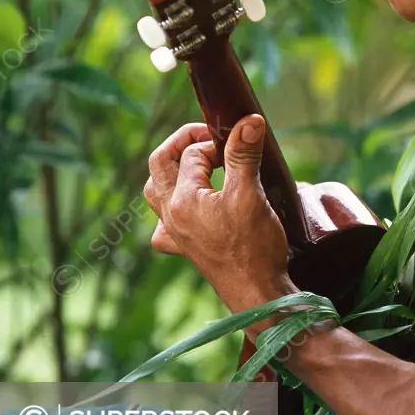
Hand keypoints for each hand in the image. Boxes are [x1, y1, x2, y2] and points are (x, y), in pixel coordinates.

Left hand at [144, 115, 298, 339]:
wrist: (258, 294)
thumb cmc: (254, 247)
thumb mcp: (251, 193)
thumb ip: (244, 154)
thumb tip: (248, 121)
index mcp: (182, 199)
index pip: (192, 153)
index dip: (217, 141)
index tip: (241, 141)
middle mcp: (170, 215)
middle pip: (159, 164)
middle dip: (182, 143)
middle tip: (208, 136)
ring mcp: (175, 233)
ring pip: (157, 191)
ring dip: (172, 171)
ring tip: (199, 164)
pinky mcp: (185, 248)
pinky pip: (165, 224)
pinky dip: (173, 209)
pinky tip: (190, 209)